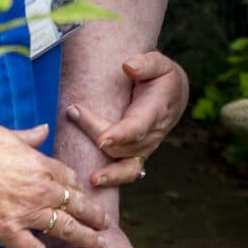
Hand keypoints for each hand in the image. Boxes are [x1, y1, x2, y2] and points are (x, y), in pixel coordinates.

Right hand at [0, 123, 109, 247]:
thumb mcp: (4, 134)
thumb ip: (28, 136)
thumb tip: (44, 129)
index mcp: (40, 165)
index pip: (70, 179)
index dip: (81, 190)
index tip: (86, 198)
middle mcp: (39, 189)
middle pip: (77, 205)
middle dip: (95, 216)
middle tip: (106, 225)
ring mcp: (25, 212)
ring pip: (65, 229)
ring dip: (85, 238)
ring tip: (98, 246)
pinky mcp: (6, 232)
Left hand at [62, 51, 189, 187]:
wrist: (174, 95)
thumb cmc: (162, 77)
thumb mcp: (160, 64)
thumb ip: (146, 64)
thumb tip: (128, 66)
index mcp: (156, 111)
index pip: (138, 126)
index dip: (121, 134)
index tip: (103, 138)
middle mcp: (152, 134)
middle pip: (124, 145)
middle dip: (96, 133)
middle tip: (72, 111)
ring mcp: (145, 148)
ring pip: (126, 165)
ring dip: (109, 173)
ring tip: (90, 178)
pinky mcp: (136, 155)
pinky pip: (126, 172)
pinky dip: (113, 180)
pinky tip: (94, 183)